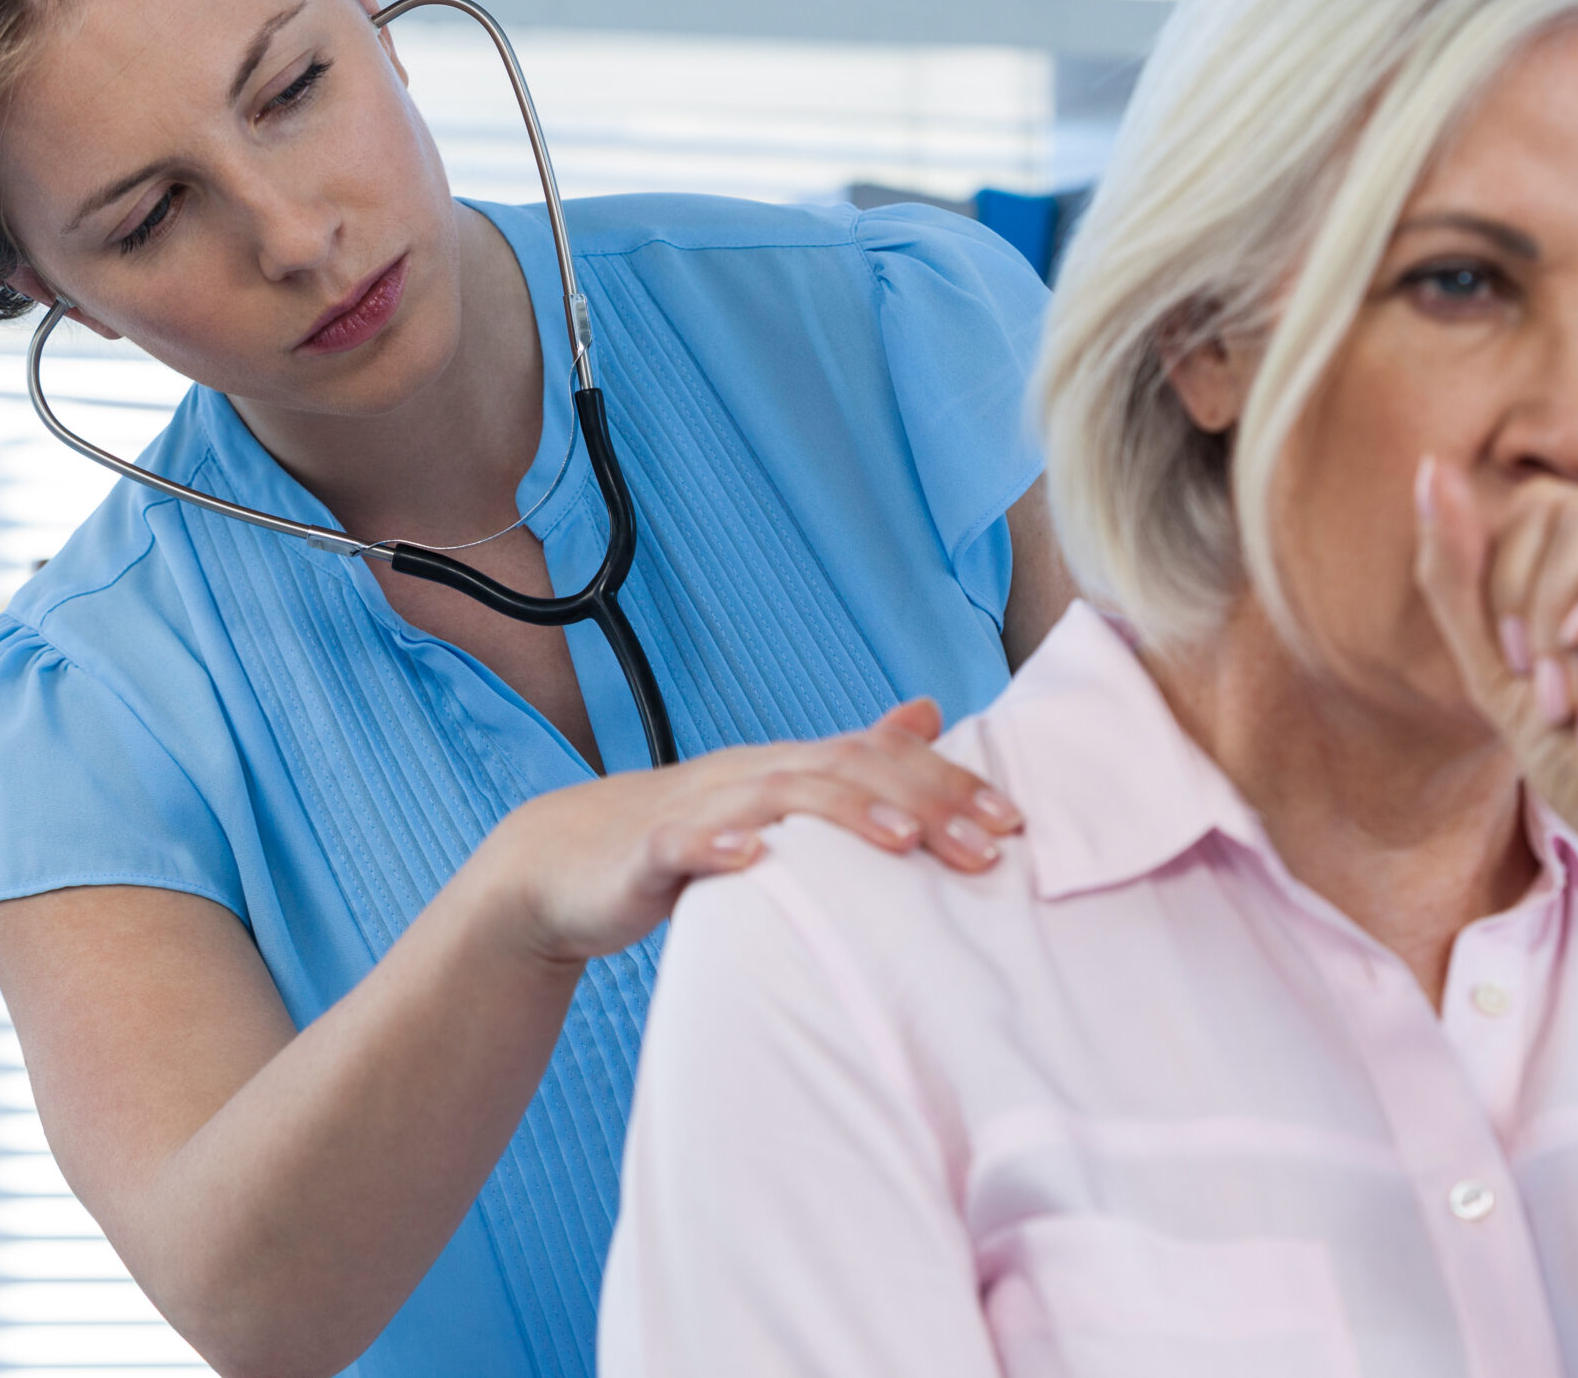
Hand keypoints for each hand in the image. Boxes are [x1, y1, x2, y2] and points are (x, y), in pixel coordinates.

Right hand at [465, 699, 1020, 968]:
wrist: (561, 864)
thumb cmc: (684, 837)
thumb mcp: (776, 797)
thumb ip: (851, 763)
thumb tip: (928, 713)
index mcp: (790, 768)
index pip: (882, 759)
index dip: (950, 784)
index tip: (1015, 822)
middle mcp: (754, 776)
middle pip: (848, 770)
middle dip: (925, 803)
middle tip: (991, 848)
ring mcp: (700, 810)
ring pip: (780, 798)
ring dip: (846, 816)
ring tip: (904, 844)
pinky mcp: (648, 852)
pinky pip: (683, 844)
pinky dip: (718, 847)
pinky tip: (753, 859)